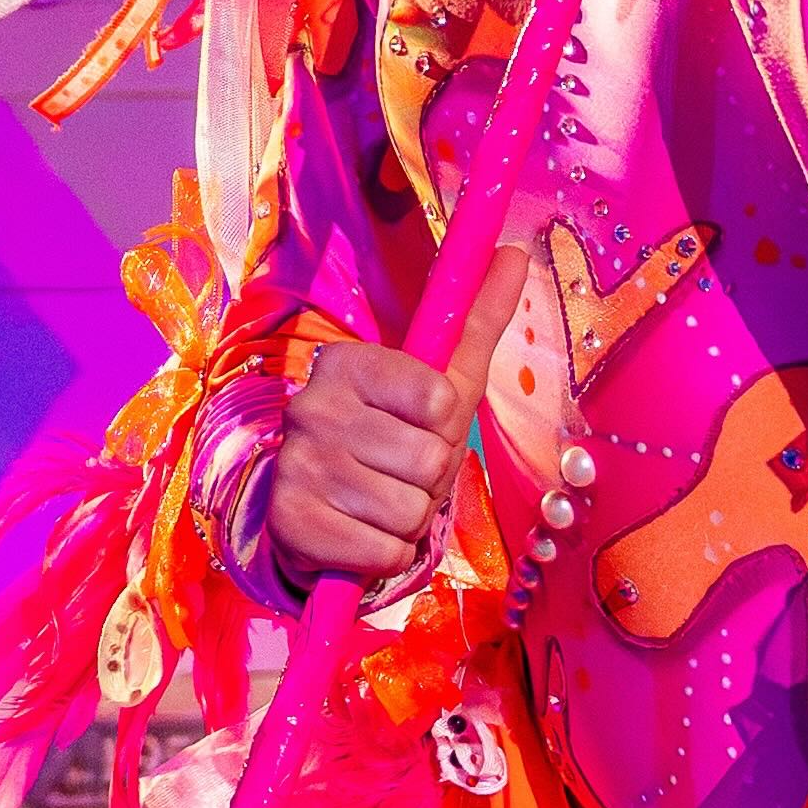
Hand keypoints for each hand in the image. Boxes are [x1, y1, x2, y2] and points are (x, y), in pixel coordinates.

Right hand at [264, 338, 463, 591]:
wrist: (317, 515)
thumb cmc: (391, 442)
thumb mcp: (440, 384)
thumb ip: (475, 320)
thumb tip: (515, 252)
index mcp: (347, 363)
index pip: (441, 401)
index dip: (445, 428)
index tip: (418, 428)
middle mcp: (312, 406)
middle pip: (430, 461)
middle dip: (428, 482)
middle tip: (396, 477)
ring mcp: (297, 465)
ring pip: (410, 511)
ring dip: (407, 522)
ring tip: (378, 507)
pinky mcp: (292, 524)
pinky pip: (384, 553)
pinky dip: (384, 555)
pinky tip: (358, 535)